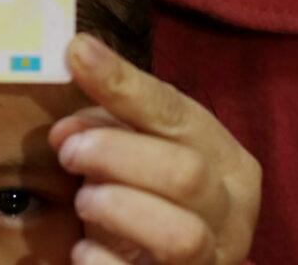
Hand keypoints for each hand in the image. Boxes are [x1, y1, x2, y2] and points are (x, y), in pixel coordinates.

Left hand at [50, 34, 260, 264]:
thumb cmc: (152, 198)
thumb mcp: (140, 151)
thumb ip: (106, 127)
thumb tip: (65, 131)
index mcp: (226, 158)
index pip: (174, 111)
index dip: (123, 83)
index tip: (76, 53)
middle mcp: (232, 209)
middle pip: (185, 174)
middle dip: (117, 155)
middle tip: (70, 151)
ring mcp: (215, 258)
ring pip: (181, 235)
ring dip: (120, 209)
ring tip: (84, 200)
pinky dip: (106, 264)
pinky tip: (83, 251)